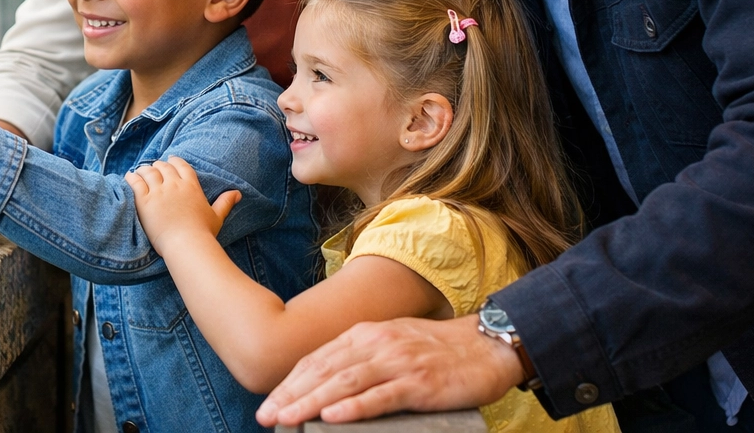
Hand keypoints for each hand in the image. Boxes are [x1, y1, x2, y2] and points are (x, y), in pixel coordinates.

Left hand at [124, 156, 240, 254]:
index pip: (181, 165)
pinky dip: (131, 177)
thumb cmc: (203, 234)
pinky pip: (135, 182)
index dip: (174, 161)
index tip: (169, 160)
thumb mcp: (217, 216)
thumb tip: (238, 193)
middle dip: (157, 166)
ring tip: (140, 172)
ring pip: (148, 172)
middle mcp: (174, 185)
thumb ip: (225, 202)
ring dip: (144, 170)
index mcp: (191, 186)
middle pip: (163, 167)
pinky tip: (128, 177)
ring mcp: (158, 192)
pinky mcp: (144, 201)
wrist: (186, 245)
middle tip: (153, 168)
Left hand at [255, 314, 523, 426]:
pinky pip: (381, 396)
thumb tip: (327, 386)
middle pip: (324, 370)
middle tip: (266, 416)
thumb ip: (361, 359)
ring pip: (345, 382)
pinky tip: (333, 417)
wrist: (486, 345)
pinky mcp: (418, 382)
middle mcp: (376, 343)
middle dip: (291, 395)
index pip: (318, 359)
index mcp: (365, 334)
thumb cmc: (437, 350)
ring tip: (287, 418)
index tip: (269, 402)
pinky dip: (355, 407)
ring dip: (312, 402)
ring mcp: (397, 361)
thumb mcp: (391, 344)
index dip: (290, 382)